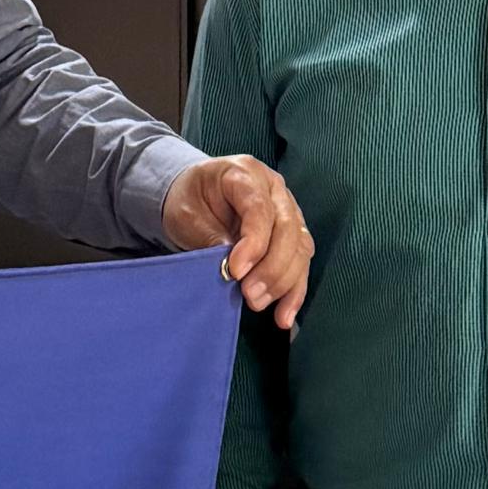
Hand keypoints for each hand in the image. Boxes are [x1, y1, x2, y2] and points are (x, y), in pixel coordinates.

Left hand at [161, 156, 312, 329]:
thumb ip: (209, 236)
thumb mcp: (186, 213)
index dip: (254, 243)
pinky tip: (284, 315)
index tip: (236, 271)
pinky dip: (294, 291)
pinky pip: (301, 264)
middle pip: (288, 230)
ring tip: (258, 304)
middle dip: (271, 268)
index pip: (260, 209)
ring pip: (300, 249)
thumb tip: (231, 268)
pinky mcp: (292, 235)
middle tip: (249, 295)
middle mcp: (274, 189)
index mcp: (246, 173)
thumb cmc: (189, 199)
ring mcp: (288, 211)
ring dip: (283, 282)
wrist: (194, 195)